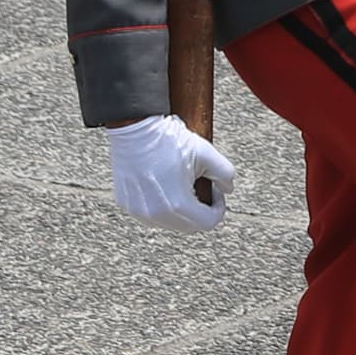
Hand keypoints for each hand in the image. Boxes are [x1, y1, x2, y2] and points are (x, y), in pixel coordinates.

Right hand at [105, 114, 235, 232]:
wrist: (136, 128)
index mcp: (178, 204)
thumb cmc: (170, 140)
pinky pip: (151, 214)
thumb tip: (228, 188)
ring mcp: (139, 211)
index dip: (218, 208)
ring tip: (183, 185)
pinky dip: (162, 206)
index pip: (208, 223)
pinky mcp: (127, 204)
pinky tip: (165, 185)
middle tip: (201, 187)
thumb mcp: (207, 153)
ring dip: (181, 210)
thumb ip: (226, 174)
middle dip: (201, 210)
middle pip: (190, 226)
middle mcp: (156, 214)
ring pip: (170, 222)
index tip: (215, 191)